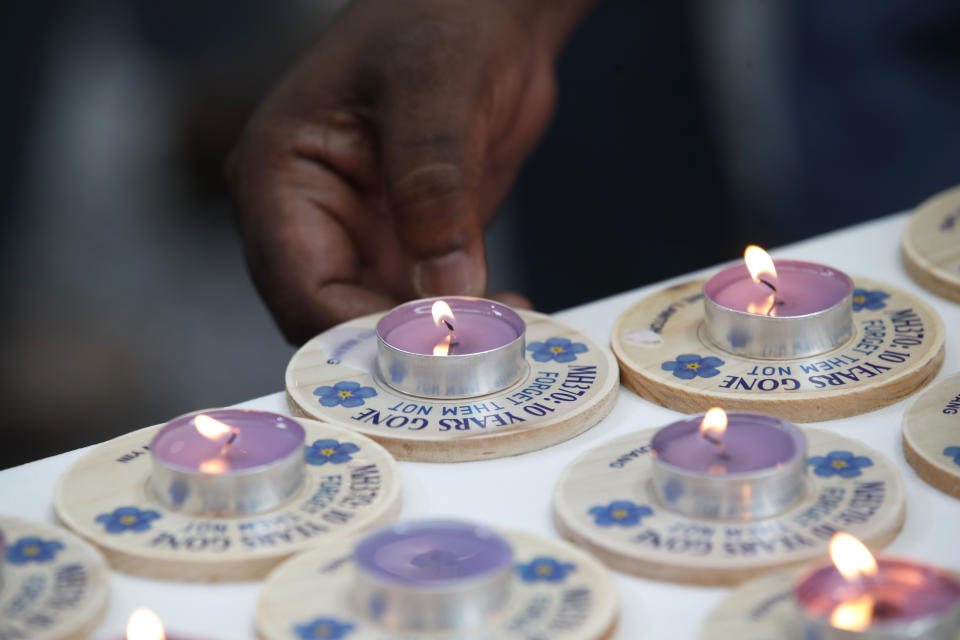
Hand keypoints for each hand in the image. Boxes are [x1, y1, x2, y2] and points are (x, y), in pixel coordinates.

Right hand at [228, 0, 591, 342]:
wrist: (486, 12)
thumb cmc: (440, 20)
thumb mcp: (433, 89)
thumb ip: (433, 184)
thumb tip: (446, 288)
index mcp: (279, 176)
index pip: (301, 286)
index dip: (361, 330)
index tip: (433, 352)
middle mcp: (306, 217)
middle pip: (332, 318)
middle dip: (400, 347)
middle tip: (475, 361)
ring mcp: (356, 235)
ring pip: (377, 322)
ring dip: (434, 344)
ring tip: (501, 344)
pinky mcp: (404, 245)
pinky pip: (418, 305)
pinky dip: (456, 324)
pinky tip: (506, 323)